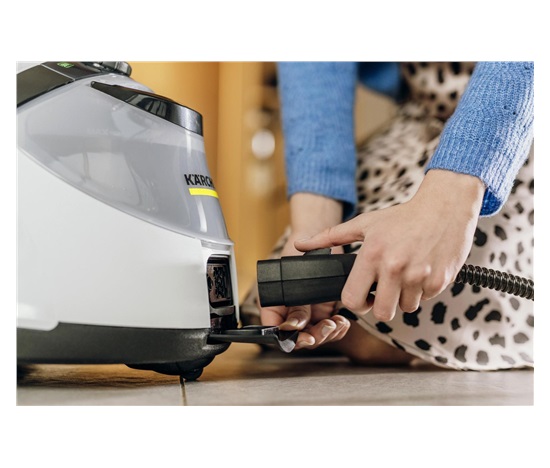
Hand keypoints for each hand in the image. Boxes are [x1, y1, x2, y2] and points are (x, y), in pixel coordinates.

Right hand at [259, 194, 350, 349]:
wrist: (317, 239)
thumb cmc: (298, 250)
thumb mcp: (292, 271)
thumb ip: (293, 299)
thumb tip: (295, 323)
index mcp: (272, 302)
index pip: (273, 329)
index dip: (286, 337)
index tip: (301, 334)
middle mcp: (288, 310)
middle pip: (297, 337)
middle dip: (312, 336)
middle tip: (325, 328)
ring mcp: (307, 312)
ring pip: (314, 335)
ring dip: (327, 334)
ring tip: (337, 323)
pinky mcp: (323, 310)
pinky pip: (329, 328)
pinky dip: (337, 328)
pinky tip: (342, 320)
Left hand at [295, 170, 484, 321]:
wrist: (444, 206)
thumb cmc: (402, 216)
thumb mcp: (364, 223)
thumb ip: (329, 237)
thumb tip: (299, 244)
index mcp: (372, 255)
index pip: (353, 300)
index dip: (355, 302)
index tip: (362, 295)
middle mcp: (394, 267)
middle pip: (381, 313)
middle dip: (380, 305)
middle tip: (384, 290)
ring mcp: (419, 276)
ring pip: (406, 308)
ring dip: (403, 297)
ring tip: (404, 275)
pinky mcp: (440, 281)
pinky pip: (425, 299)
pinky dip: (422, 290)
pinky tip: (421, 270)